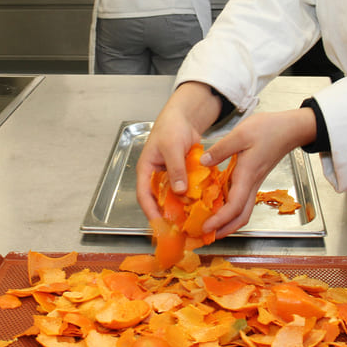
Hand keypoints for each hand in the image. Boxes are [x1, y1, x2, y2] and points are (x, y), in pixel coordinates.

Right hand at [135, 83, 221, 221]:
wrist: (185, 117)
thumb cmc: (171, 127)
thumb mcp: (172, 147)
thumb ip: (175, 169)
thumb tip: (179, 191)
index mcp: (146, 171)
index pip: (144, 196)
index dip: (150, 211)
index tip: (160, 225)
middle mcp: (157, 178)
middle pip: (159, 201)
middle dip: (168, 215)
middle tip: (179, 229)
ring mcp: (171, 178)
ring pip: (174, 198)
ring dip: (182, 209)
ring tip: (192, 222)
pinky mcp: (183, 177)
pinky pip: (187, 191)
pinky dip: (193, 198)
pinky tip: (202, 206)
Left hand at [198, 108, 316, 238]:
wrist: (289, 129)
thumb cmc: (268, 129)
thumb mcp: (241, 134)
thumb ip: (220, 149)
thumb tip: (203, 162)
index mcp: (247, 175)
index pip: (234, 206)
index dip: (220, 220)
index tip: (206, 227)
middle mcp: (252, 184)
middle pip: (241, 216)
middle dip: (225, 229)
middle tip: (207, 235)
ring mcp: (254, 183)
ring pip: (243, 211)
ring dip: (228, 222)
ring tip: (212, 226)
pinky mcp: (254, 179)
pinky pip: (243, 200)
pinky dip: (231, 209)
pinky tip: (219, 206)